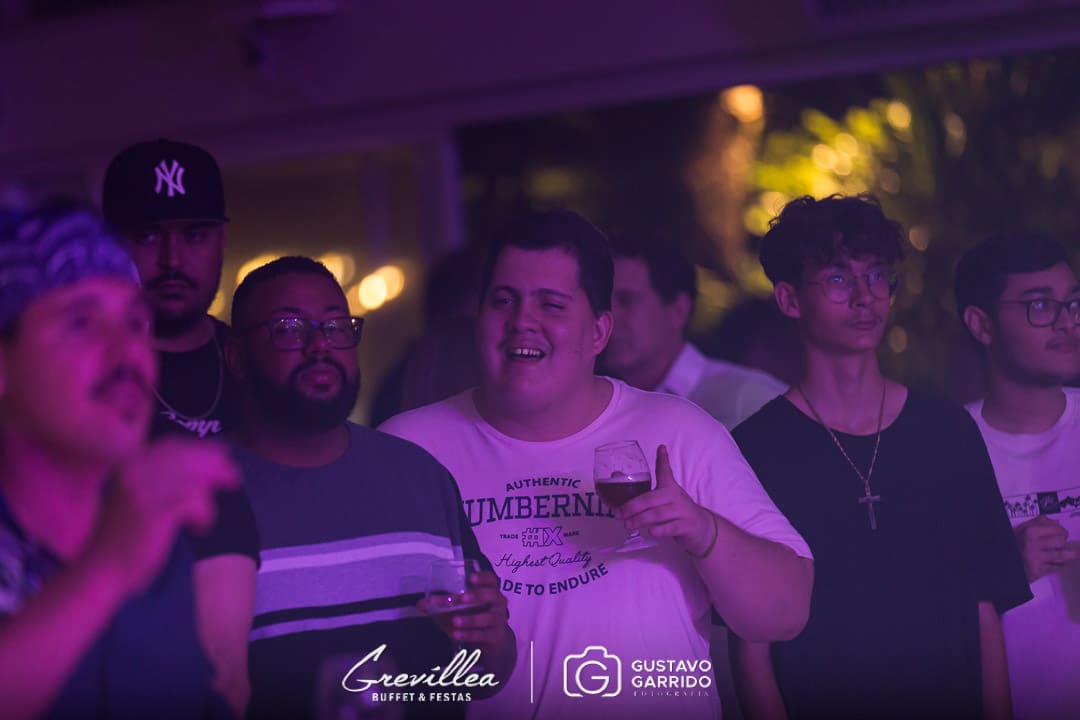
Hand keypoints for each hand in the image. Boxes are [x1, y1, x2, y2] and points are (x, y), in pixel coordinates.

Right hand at [83, 437, 240, 595]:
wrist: (102, 569)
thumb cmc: (124, 536)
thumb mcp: (140, 497)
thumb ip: (165, 478)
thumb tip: (207, 463)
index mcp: (130, 465)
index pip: (174, 445)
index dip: (202, 449)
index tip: (223, 457)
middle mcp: (135, 470)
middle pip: (189, 457)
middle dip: (217, 466)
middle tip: (234, 479)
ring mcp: (144, 489)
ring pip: (195, 479)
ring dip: (207, 500)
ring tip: (203, 518)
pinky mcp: (154, 510)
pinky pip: (195, 500)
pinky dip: (204, 514)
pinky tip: (198, 529)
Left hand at [419, 570, 509, 650]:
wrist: (491, 641)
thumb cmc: (474, 617)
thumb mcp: (459, 609)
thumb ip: (442, 606)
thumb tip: (420, 604)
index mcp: (489, 590)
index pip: (490, 579)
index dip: (482, 577)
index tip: (470, 578)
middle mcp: (498, 602)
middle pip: (491, 595)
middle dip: (477, 596)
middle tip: (462, 599)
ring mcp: (499, 619)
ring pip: (487, 617)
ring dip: (470, 619)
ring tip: (455, 621)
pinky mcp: (496, 636)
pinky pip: (484, 634)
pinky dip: (470, 634)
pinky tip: (457, 635)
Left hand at [620, 445, 714, 555]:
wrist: (701, 527)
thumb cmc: (676, 511)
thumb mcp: (662, 499)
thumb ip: (643, 493)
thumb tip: (616, 476)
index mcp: (669, 487)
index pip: (665, 471)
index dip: (663, 459)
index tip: (661, 447)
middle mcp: (676, 497)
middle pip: (651, 498)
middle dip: (633, 506)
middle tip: (619, 514)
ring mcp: (682, 511)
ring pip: (658, 514)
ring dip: (641, 520)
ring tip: (628, 525)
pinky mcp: (686, 526)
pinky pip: (671, 527)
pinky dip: (659, 530)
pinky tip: (650, 532)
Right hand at [1015, 516, 1079, 581]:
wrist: (1004, 560)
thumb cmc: (1014, 543)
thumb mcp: (1022, 529)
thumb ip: (1038, 523)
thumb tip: (1056, 522)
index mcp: (1030, 532)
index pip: (1057, 530)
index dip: (1062, 531)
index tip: (1062, 533)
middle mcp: (1033, 545)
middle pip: (1060, 542)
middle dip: (1063, 542)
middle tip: (1061, 543)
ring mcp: (1036, 559)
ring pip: (1060, 556)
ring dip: (1071, 555)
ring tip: (1078, 554)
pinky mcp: (1037, 571)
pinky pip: (1055, 568)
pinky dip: (1058, 565)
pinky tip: (1056, 563)